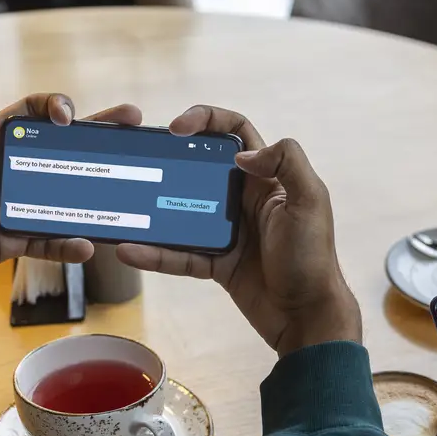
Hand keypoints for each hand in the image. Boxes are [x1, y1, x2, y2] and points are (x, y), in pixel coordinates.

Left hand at [0, 90, 142, 287]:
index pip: (33, 114)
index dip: (56, 108)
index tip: (69, 118)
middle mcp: (5, 171)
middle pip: (64, 148)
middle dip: (101, 134)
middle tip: (133, 122)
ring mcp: (10, 206)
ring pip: (65, 195)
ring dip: (98, 193)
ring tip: (127, 191)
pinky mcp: (6, 242)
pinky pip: (46, 242)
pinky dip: (69, 244)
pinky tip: (87, 244)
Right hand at [116, 106, 360, 356]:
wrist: (307, 316)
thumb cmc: (313, 258)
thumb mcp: (310, 201)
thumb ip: (287, 162)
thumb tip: (242, 154)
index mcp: (268, 177)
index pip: (236, 132)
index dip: (206, 119)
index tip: (177, 127)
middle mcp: (245, 199)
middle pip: (200, 167)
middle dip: (169, 159)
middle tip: (141, 160)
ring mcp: (228, 231)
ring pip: (181, 211)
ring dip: (153, 208)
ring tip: (124, 204)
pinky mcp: (216, 262)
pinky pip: (179, 254)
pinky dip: (154, 254)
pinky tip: (129, 250)